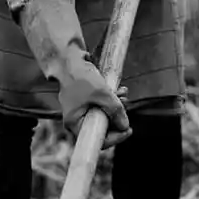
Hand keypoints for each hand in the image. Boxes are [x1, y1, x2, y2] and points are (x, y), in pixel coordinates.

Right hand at [18, 0, 131, 148]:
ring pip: (103, 115)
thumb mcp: (102, 93)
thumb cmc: (80, 77)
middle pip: (102, 127)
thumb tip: (125, 125)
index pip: (97, 140)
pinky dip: (110, 100)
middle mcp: (77, 120)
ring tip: (123, 94)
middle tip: (127, 105)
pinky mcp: (85, 101)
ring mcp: (81, 110)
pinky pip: (101, 105)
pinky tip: (118, 91)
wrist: (69, 59)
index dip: (115, 137)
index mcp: (75, 123)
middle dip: (117, 117)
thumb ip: (115, 110)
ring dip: (116, 106)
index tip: (128, 129)